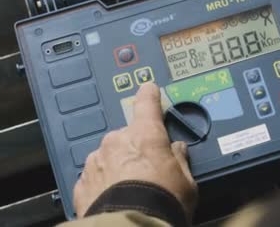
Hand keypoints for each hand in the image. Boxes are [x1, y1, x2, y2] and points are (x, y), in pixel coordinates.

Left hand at [73, 83, 197, 218]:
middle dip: (136, 148)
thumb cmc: (162, 202)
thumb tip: (178, 150)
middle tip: (149, 169)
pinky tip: (115, 197)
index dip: (149, 95)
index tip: (148, 88)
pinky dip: (103, 183)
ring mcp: (96, 161)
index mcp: (145, 134)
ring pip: (109, 156)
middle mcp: (117, 142)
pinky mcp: (82, 183)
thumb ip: (180, 159)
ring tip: (131, 188)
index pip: (147, 104)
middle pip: (128, 136)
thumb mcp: (186, 180)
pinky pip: (95, 177)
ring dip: (118, 166)